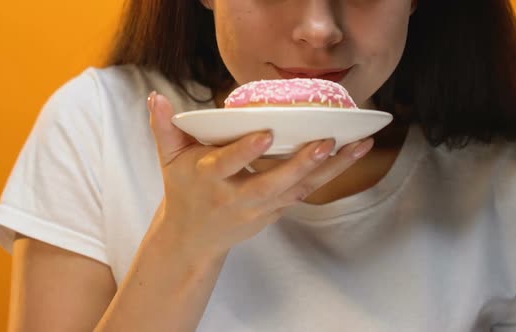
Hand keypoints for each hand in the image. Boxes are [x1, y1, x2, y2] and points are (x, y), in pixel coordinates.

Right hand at [146, 91, 372, 258]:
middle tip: (327, 141)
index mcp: (209, 179)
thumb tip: (156, 97)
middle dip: (301, 164)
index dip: (246, 152)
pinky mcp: (276, 212)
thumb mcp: (169, 161)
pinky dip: (329, 175)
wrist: (193, 238)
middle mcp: (237, 198)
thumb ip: (165, 128)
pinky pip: (305, 192)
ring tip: (358, 144)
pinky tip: (351, 154)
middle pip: (273, 183)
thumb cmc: (184, 191)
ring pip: (298, 189)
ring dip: (330, 169)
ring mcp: (260, 209)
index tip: (266, 134)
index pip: (227, 164)